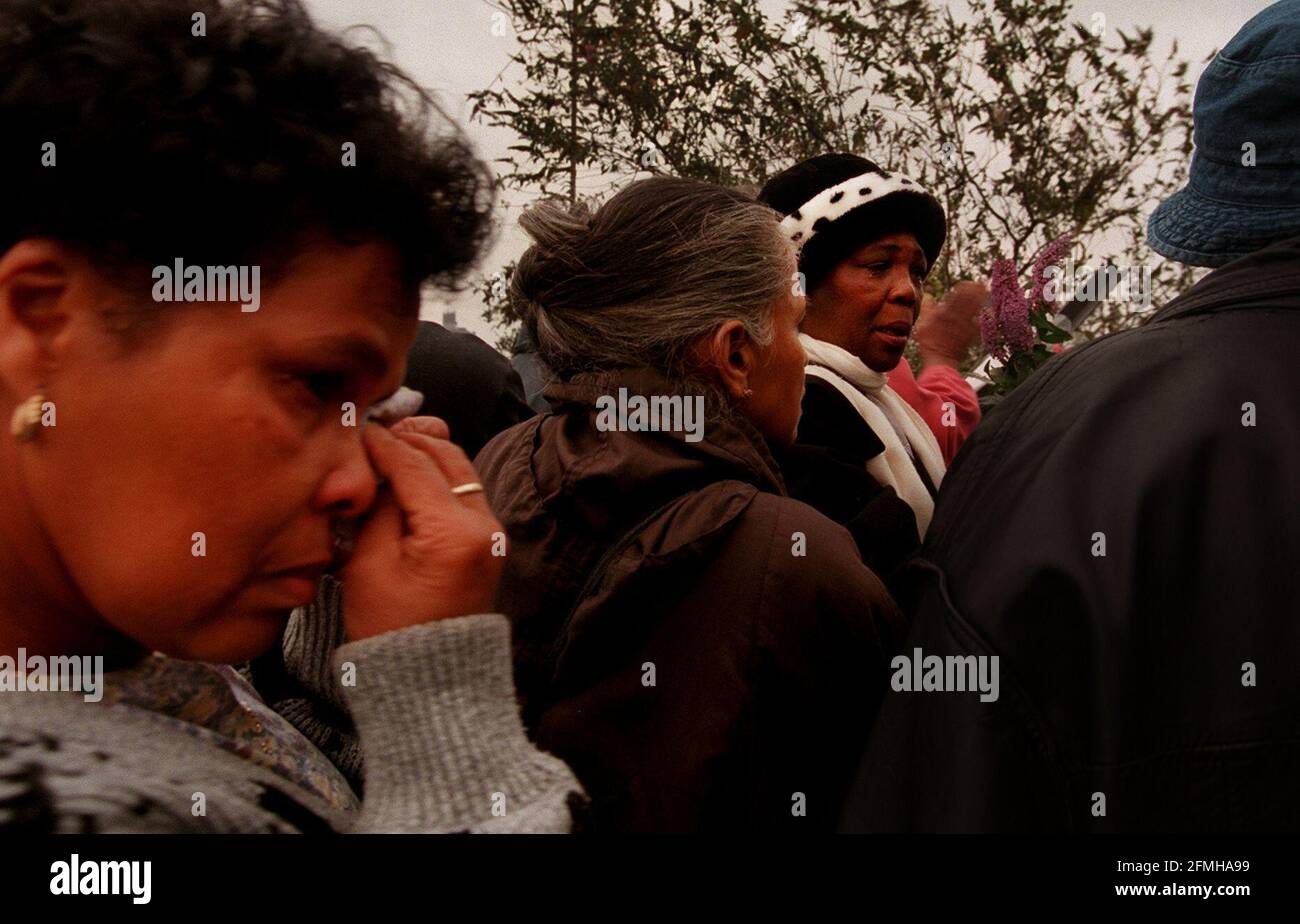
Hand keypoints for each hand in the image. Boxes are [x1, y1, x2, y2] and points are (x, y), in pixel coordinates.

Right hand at [341, 416, 502, 640]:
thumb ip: (379, 506)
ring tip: (391, 445)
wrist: (429, 680)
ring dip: (427, 454)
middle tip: (376, 429)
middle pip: (447, 458)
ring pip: (460, 471)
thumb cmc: (389, 628)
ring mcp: (493, 533)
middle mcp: (485, 526)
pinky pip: (464, 493)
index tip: (358, 427)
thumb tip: (380, 466)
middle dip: (411, 439)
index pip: (415, 466)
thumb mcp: (368, 563)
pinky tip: (410, 474)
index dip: (383, 443)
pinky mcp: (489, 542)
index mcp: (453, 532)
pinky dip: (439, 476)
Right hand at [915, 280, 987, 368]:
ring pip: (976, 308)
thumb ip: (927, 307)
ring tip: (986, 291)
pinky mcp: (971, 334)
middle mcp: (958, 316)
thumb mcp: (923, 323)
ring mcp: (966, 325)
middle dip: (976, 290)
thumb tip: (929, 295)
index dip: (964, 287)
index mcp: (946, 311)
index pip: (957, 294)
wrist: (940, 359)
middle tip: (981, 283)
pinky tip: (989, 312)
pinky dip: (984, 317)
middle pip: (969, 299)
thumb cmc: (929, 342)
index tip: (966, 283)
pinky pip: (980, 322)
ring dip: (981, 299)